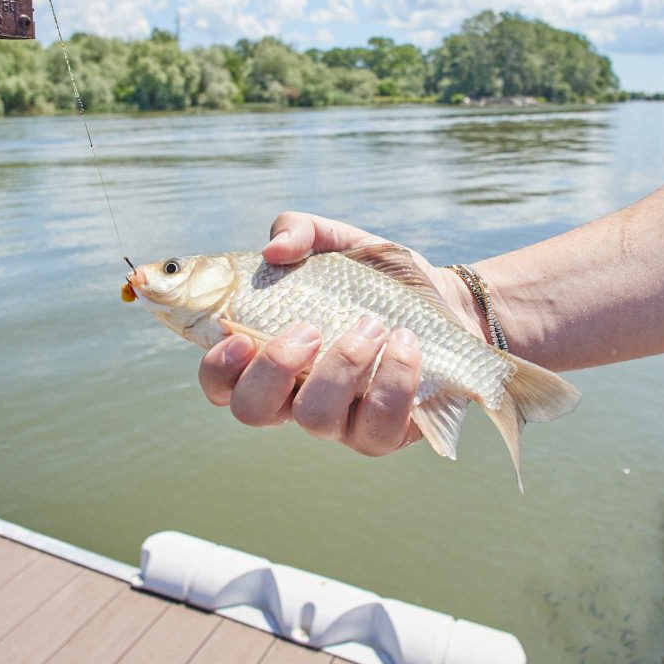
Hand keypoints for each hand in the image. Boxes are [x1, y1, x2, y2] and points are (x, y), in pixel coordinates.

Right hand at [198, 212, 484, 455]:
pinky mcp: (382, 434)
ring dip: (341, 367)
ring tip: (372, 326)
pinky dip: (392, 380)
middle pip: (252, 411)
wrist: (446, 302)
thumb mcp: (337, 241)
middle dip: (273, 369)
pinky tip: (405, 342)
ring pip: (315, 419)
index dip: (217, 369)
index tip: (238, 338)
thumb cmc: (376, 278)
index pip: (220, 382)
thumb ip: (299, 230)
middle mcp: (294, 395)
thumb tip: (274, 249)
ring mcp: (337, 421)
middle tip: (309, 330)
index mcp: (269, 355)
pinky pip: (377, 427)